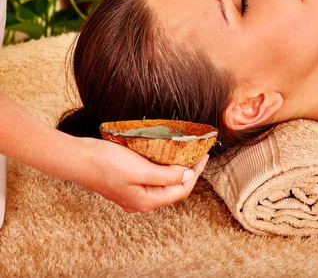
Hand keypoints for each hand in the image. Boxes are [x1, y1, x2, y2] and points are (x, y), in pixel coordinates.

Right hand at [76, 137, 208, 212]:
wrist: (78, 158)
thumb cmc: (106, 164)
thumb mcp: (141, 170)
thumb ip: (166, 176)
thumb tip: (186, 176)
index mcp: (147, 201)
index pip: (181, 190)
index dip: (194, 173)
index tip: (203, 156)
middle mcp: (140, 201)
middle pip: (172, 188)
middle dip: (186, 171)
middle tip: (196, 153)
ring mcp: (132, 192)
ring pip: (161, 182)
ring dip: (174, 168)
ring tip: (183, 152)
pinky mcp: (125, 181)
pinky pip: (150, 176)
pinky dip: (160, 166)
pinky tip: (162, 155)